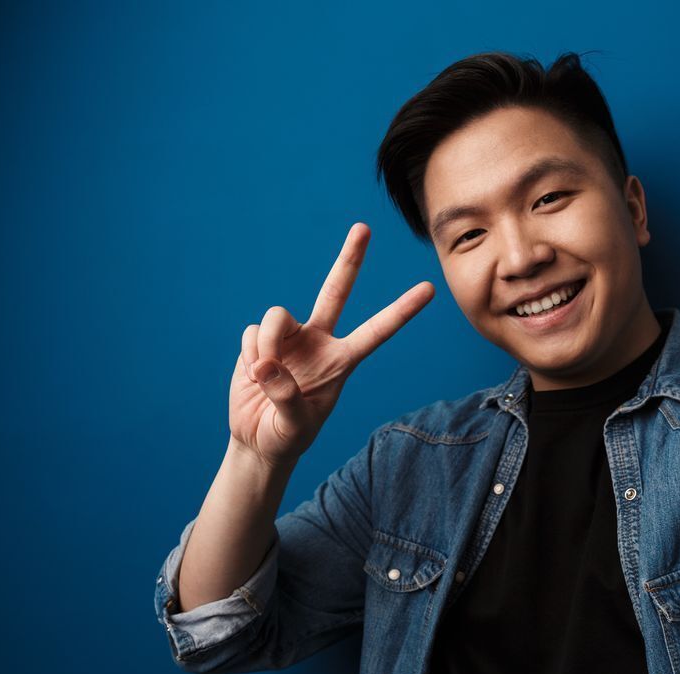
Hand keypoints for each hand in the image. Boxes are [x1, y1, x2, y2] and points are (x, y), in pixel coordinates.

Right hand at [228, 222, 433, 467]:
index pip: (377, 331)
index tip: (429, 289)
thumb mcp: (294, 426)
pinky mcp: (261, 339)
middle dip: (349, 259)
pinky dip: (250, 353)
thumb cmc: (287, 435)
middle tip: (364, 227)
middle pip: (336, 291)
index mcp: (342, 361)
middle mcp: (319, 341)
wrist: (258, 440)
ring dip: (267, 343)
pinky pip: (253, 332)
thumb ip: (286, 397)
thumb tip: (267, 365)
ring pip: (277, 315)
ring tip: (262, 374)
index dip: (401, 311)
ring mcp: (290, 337)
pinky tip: (252, 374)